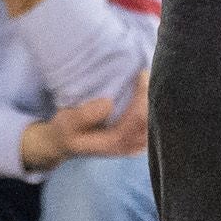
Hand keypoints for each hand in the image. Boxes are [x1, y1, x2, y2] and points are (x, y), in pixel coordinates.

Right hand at [20, 79, 149, 171]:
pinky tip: (151, 92)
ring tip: (151, 79)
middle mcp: (128, 147)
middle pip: (151, 121)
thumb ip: (83, 115)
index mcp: (112, 143)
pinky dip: (154, 109)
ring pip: (155, 124)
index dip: (142, 96)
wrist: (65, 143)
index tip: (141, 75)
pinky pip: (153, 125)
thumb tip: (108, 103)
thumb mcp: (65, 123)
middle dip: (153, 96)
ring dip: (156, 101)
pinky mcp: (136, 141)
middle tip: (149, 73)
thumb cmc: (65, 130)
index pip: (137, 120)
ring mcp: (134, 145)